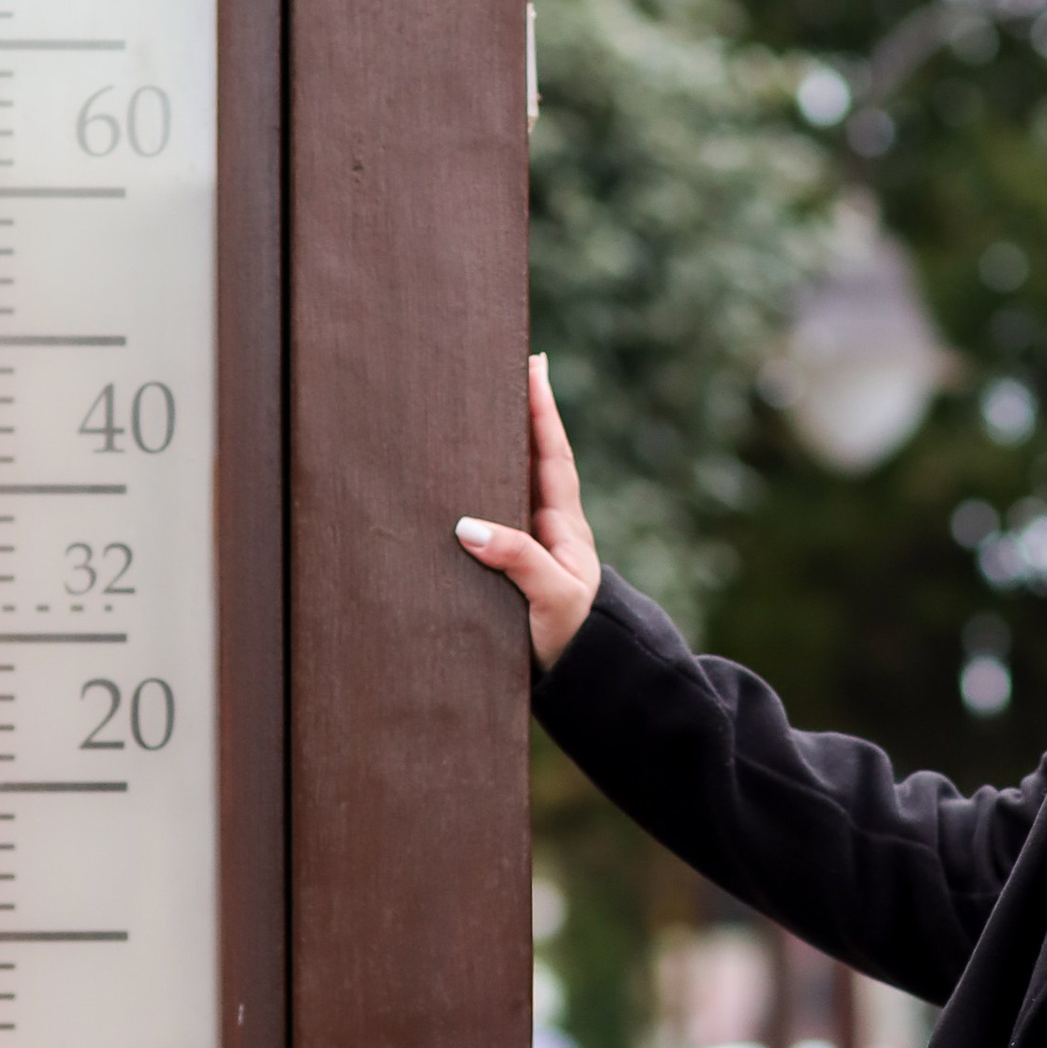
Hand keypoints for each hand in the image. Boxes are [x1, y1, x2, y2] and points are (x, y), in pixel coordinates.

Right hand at [455, 355, 601, 668]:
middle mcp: (549, 527)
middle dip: (520, 414)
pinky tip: (460, 481)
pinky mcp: (513, 569)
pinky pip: (495, 516)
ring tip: (479, 407)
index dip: (543, 411)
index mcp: (564, 525)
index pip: (552, 455)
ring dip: (498, 448)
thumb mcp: (551, 597)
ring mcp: (532, 546)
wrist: (586, 681)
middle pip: (532, 458)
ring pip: (512, 484)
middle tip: (508, 367)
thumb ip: (516, 560)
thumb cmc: (573, 637)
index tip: (534, 366)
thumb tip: (466, 525)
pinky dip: (480, 490)